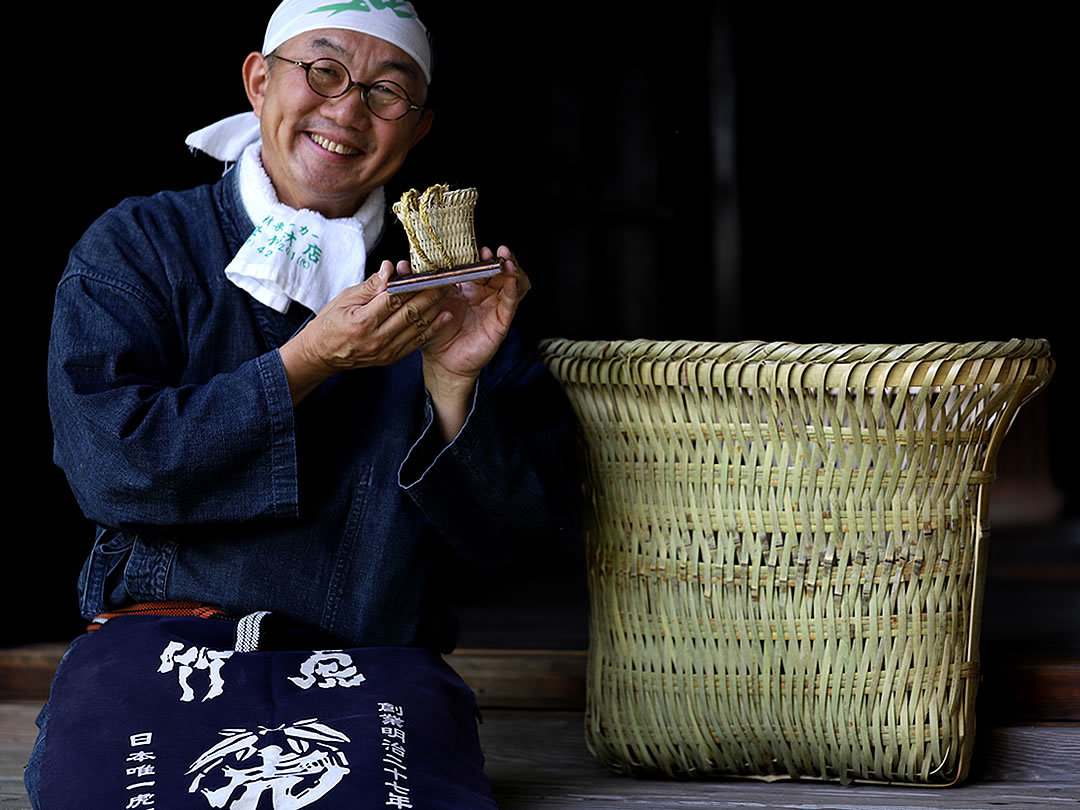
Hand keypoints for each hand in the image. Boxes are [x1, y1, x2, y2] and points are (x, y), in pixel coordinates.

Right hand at [279, 260, 452, 402]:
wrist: (321, 354)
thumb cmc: (330, 323)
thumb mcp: (344, 298)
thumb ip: (370, 285)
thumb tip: (389, 268)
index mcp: (362, 321)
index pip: (394, 299)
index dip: (413, 284)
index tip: (427, 272)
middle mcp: (376, 339)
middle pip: (410, 313)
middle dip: (431, 294)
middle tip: (446, 279)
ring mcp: (385, 351)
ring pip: (417, 327)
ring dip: (435, 309)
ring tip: (448, 293)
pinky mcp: (391, 357)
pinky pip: (416, 342)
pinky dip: (432, 328)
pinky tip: (444, 316)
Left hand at [420, 245, 530, 437]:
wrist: (442, 361)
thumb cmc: (434, 332)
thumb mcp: (424, 305)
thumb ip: (415, 284)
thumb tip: (400, 265)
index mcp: (468, 287)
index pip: (479, 264)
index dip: (480, 254)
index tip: (476, 247)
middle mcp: (484, 293)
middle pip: (499, 269)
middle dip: (498, 257)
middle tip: (493, 251)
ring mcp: (495, 306)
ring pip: (512, 282)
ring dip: (511, 268)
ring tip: (506, 260)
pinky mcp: (501, 321)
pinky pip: (511, 303)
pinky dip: (513, 289)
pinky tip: (511, 280)